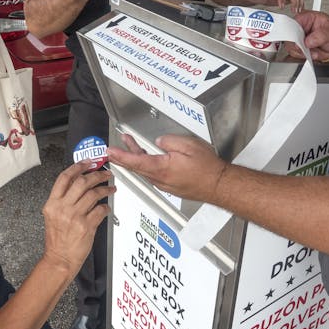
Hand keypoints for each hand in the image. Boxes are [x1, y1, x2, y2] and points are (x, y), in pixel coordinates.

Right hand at [41, 161, 114, 274]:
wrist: (60, 259)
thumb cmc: (57, 239)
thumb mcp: (53, 215)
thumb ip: (63, 200)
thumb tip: (80, 184)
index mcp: (52, 203)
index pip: (65, 178)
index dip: (78, 166)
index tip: (88, 162)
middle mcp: (62, 208)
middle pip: (82, 182)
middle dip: (97, 175)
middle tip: (105, 173)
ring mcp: (75, 217)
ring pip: (94, 194)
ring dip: (105, 189)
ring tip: (111, 188)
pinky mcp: (86, 226)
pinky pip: (100, 210)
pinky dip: (106, 207)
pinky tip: (106, 207)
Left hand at [107, 134, 227, 203]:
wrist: (219, 185)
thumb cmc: (207, 169)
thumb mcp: (188, 146)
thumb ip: (169, 141)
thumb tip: (159, 141)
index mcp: (162, 168)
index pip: (135, 161)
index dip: (120, 156)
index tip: (110, 152)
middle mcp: (160, 179)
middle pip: (137, 167)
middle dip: (124, 156)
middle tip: (115, 148)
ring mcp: (165, 185)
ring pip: (145, 171)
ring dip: (136, 159)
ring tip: (132, 146)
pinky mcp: (170, 187)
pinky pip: (153, 175)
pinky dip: (147, 165)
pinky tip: (149, 158)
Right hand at [284, 10, 328, 60]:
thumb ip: (321, 35)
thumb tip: (309, 41)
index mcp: (304, 18)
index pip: (291, 25)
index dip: (292, 35)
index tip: (299, 42)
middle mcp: (298, 29)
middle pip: (289, 39)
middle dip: (300, 47)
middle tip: (310, 48)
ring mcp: (298, 40)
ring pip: (292, 50)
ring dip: (305, 54)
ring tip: (317, 51)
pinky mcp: (299, 49)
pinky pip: (297, 56)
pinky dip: (307, 57)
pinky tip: (315, 53)